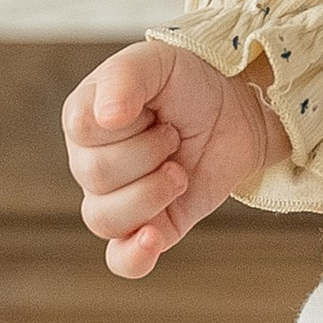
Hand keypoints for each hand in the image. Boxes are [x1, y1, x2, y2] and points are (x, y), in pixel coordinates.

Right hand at [63, 39, 278, 279]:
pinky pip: (122, 260)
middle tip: (174, 133)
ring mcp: (119, 200)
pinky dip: (132, 257)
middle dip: (148, 152)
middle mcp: (92, 164)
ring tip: (180, 170)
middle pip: (96, 175)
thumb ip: (123, 78)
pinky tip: (151, 240)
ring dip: (151, 192)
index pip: (83, 130)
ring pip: (104, 219)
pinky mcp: (154, 226)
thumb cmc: (188, 80)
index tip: (153, 107)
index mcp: (84, 120)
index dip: (126, 121)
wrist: (239, 107)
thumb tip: (106, 117)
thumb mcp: (155, 62)